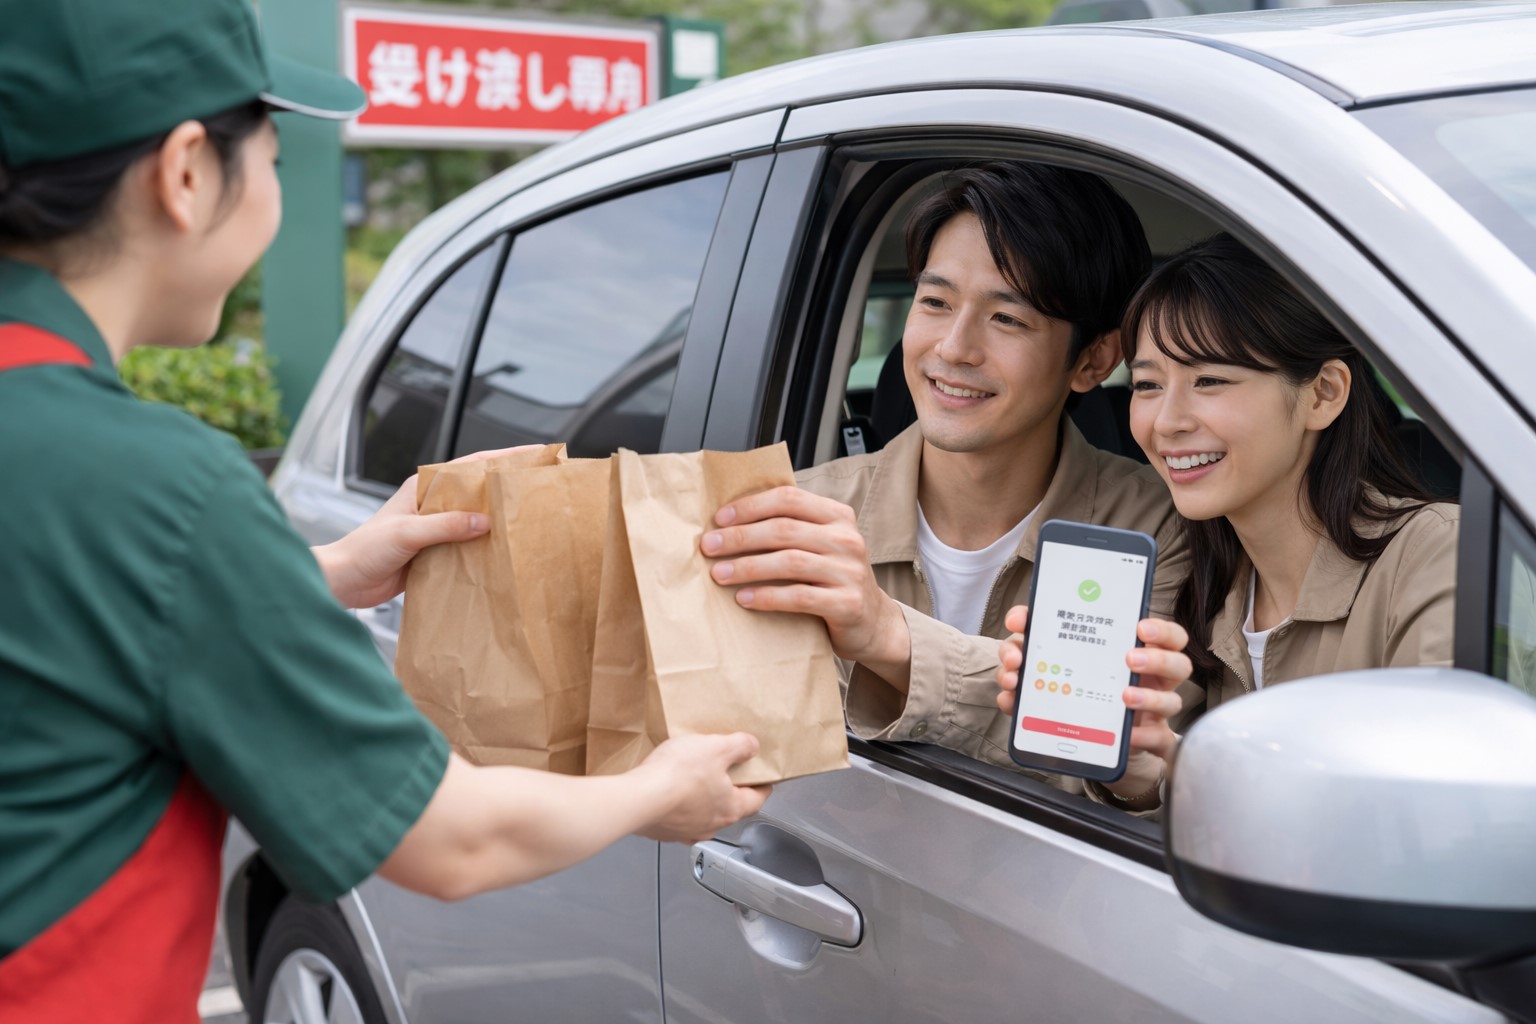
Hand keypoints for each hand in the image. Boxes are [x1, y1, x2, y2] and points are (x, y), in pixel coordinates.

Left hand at [313, 446, 535, 608]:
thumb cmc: (364, 549)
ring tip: (528, 520)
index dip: (503, 457)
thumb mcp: (406, 533)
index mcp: (423, 487)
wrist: (343, 582)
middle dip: (507, 486)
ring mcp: (435, 528)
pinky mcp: (435, 552)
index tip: (533, 454)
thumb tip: (484, 521)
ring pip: (475, 518)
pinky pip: (467, 545)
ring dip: (498, 519)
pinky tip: (502, 553)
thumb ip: (445, 525)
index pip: (471, 465)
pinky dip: (484, 547)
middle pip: (477, 490)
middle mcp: (432, 504)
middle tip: (538, 486)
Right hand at [634, 733, 771, 842]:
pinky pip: (677, 817)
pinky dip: (677, 805)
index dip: (762, 785)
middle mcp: (711, 826)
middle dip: (728, 788)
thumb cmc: (678, 776)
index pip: (758, 799)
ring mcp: (686, 832)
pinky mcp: (663, 831)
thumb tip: (751, 746)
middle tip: (723, 769)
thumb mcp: (716, 747)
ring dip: (701, 798)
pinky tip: (668, 789)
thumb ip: (739, 746)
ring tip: (691, 777)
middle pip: (729, 806)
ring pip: (702, 813)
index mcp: (731, 808)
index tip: (762, 777)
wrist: (637, 798)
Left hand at [702, 486, 907, 668]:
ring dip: (748, 567)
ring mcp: (850, 571)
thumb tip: (730, 522)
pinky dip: (767, 596)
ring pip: (789, 561)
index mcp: (838, 516)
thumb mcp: (820, 545)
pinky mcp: (848, 603)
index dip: (751, 506)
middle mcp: (847, 539)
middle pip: (784, 529)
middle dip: (740, 537)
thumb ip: (790, 529)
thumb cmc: (834, 579)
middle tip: (709, 546)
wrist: (872, 622)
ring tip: (719, 573)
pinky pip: (799, 597)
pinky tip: (744, 598)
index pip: (789, 498)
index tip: (719, 519)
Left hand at [996, 606, 1190, 789]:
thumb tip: (1018, 621)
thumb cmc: (1080, 688)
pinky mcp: (1151, 740)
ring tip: (1124, 696)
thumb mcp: (1064, 663)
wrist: (1094, 740)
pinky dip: (1142, 737)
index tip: (1140, 625)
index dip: (1161, 629)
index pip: (1167, 635)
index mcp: (1139, 654)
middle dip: (1156, 658)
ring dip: (1149, 697)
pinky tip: (1126, 735)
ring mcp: (1156, 711)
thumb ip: (1042, 641)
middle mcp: (1154, 680)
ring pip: (1171, 701)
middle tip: (1129, 657)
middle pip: (1178, 664)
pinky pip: (1158, 740)